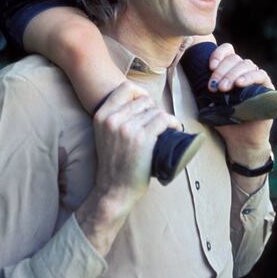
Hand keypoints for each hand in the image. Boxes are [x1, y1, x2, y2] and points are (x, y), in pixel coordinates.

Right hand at [93, 82, 181, 212]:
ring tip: (165, 130)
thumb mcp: (104, 134)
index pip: (126, 87)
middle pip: (144, 100)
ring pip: (155, 110)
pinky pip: (164, 119)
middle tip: (156, 124)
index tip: (146, 105)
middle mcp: (113, 119)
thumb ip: (115, 117)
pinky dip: (173, 123)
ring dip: (164, 119)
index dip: (140, 93)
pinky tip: (174, 129)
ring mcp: (128, 128)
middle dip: (153, 110)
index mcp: (102, 115)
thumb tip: (140, 102)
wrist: (113, 190)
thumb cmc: (114, 164)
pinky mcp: (143, 138)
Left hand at [207, 43, 272, 160]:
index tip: (210, 66)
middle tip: (214, 85)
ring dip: (233, 74)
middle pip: (234, 58)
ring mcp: (257, 79)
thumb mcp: (210, 100)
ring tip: (224, 88)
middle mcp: (244, 71)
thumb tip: (192, 73)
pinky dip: (249, 77)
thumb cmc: (224, 119)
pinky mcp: (268, 88)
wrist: (239, 139)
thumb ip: (205, 87)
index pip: (228, 51)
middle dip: (222, 70)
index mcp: (231, 70)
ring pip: (246, 64)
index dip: (219, 54)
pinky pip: (261, 75)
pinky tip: (240, 84)